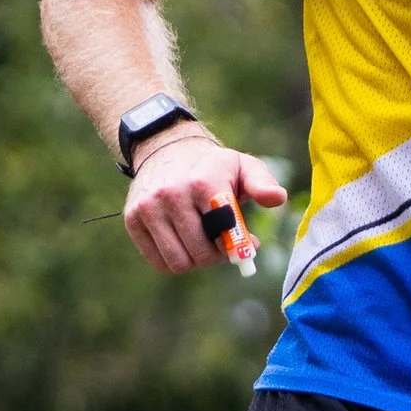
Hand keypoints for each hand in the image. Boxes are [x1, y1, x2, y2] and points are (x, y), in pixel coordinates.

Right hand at [124, 131, 288, 274]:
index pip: (223, 231)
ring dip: (196, 261)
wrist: (167, 148)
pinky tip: (184, 243)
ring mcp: (148, 208)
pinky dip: (174, 261)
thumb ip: (262, 183)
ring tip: (204, 244)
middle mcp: (172, 194)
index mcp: (203, 182)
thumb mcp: (243, 166)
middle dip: (218, 256)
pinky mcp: (132, 220)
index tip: (247, 247)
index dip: (238, 246)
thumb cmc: (213, 166)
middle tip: (226, 247)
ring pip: (178, 262)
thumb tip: (278, 198)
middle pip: (200, 253)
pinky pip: (158, 262)